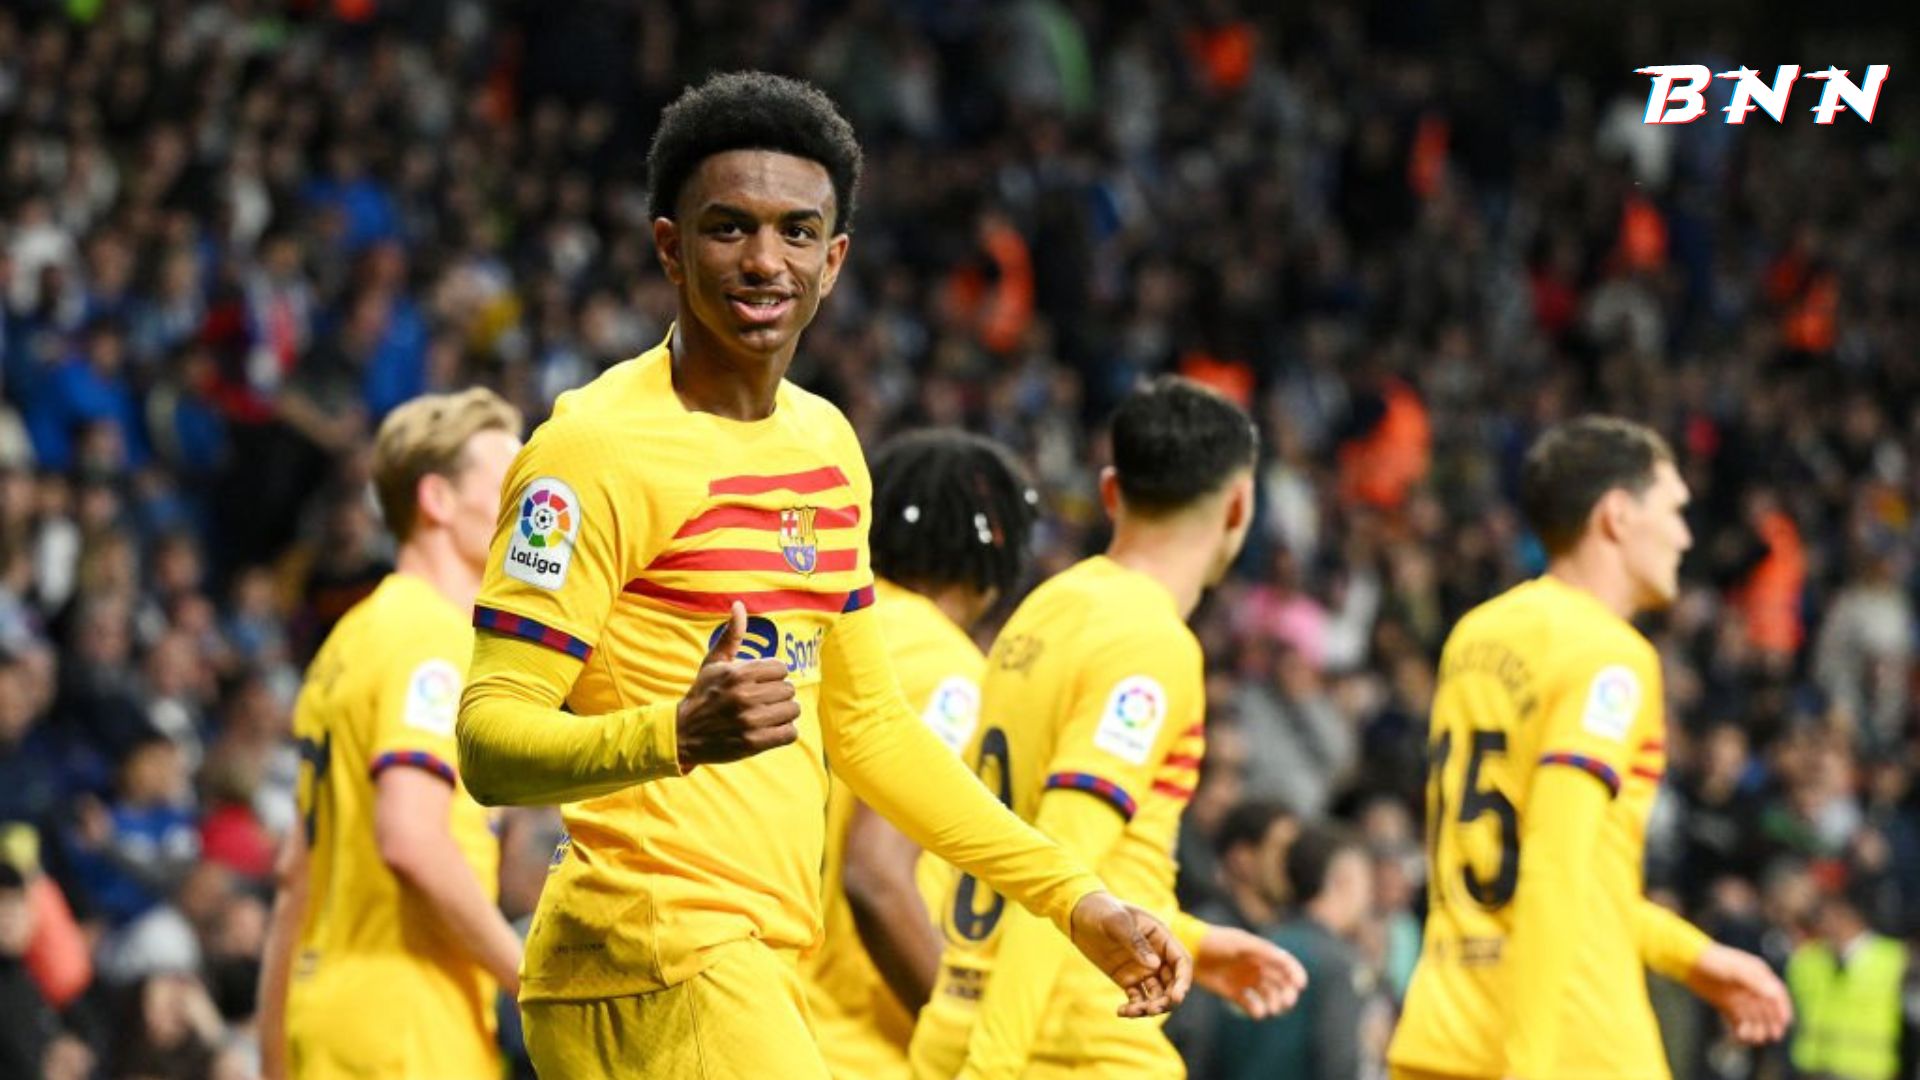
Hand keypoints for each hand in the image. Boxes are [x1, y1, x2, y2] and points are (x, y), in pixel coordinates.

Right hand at [675, 602, 799, 769]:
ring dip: (783, 713)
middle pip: (788, 690)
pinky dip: (784, 732)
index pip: (781, 668)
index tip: (761, 682)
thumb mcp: (713, 662)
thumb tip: (739, 605)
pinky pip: (790, 733)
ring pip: (792, 710)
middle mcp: (745, 696)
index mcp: (738, 673)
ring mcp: (750, 721)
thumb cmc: (702, 694)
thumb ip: (731, 635)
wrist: (683, 733)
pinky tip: (770, 729)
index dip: (773, 675)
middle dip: (778, 694)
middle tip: (763, 700)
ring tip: (768, 714)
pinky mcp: (754, 743)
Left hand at [1068, 893, 1191, 1017]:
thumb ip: (1136, 942)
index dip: (1183, 982)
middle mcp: (1157, 956)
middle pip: (1172, 984)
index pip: (1182, 962)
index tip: (1176, 998)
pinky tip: (1121, 1011)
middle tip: (1151, 1010)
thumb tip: (1155, 966)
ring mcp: (1143, 969)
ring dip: (1150, 1007)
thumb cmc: (1102, 910)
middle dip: (1167, 1000)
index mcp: (1161, 938)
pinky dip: (1133, 1008)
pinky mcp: (1128, 979)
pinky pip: (1137, 998)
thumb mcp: (1118, 921)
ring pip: (1156, 995)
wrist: (1080, 914)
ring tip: (1132, 1011)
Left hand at [1195, 924, 1307, 1018]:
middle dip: (1287, 994)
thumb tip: (1285, 961)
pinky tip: (1257, 1011)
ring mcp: (1246, 981)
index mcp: (1262, 953)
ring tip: (1271, 1009)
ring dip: (1274, 1004)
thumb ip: (1264, 951)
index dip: (1295, 974)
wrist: (1191, 950)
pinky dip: (1257, 1010)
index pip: (1286, 964)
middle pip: (1281, 984)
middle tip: (1286, 1002)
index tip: (1300, 985)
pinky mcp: (1234, 993)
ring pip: (1269, 996)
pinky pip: (1251, 1005)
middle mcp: (1257, 967)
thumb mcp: (1242, 943)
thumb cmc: (1218, 942)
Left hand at [1687, 943, 1791, 1044]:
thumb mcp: (1736, 969)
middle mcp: (1751, 987)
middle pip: (1767, 1009)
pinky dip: (1740, 1028)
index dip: (1783, 1009)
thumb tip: (1774, 995)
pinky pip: (1737, 1020)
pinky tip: (1739, 1035)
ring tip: (1750, 1036)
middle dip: (1770, 1023)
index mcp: (1759, 974)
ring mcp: (1738, 996)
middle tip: (1771, 1036)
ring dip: (1755, 1028)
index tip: (1785, 1024)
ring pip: (1753, 1017)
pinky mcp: (1726, 1003)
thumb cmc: (1713, 960)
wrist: (1686, 960)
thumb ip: (1755, 982)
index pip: (1777, 995)